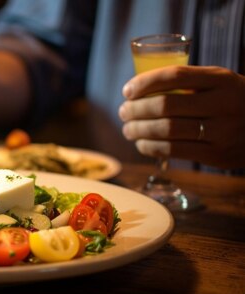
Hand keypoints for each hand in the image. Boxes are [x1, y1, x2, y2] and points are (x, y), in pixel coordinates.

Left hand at [119, 66, 244, 168]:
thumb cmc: (232, 102)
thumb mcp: (220, 83)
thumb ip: (188, 83)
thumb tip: (138, 90)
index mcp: (221, 79)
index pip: (174, 75)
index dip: (144, 82)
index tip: (127, 91)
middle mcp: (222, 103)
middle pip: (165, 105)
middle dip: (136, 110)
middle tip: (123, 112)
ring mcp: (221, 131)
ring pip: (166, 130)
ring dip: (139, 131)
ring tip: (128, 130)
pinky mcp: (217, 154)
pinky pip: (174, 151)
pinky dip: (151, 148)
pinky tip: (142, 144)